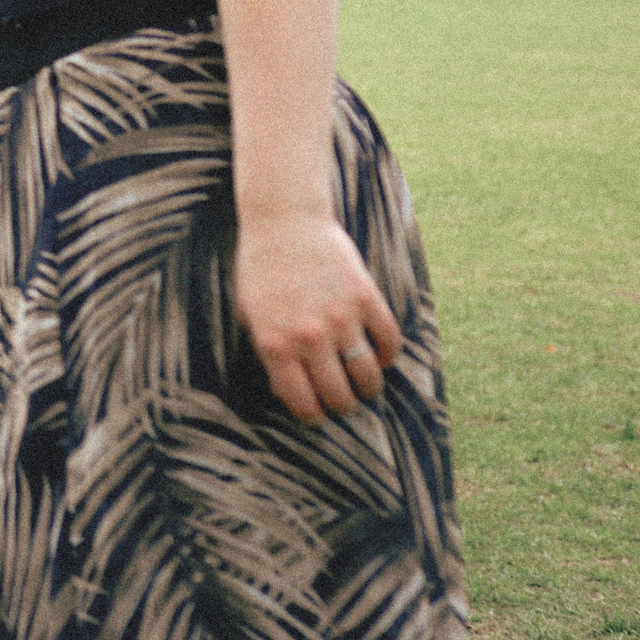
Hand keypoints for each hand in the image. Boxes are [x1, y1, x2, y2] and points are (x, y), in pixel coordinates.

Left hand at [233, 212, 403, 423]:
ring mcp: (340, 317)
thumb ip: (268, 352)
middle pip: (339, 394)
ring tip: (366, 387)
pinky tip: (381, 357)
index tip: (318, 417)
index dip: (313, 417)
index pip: (302, 401)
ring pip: (368, 374)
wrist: (284, 221)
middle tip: (345, 404)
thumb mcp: (250, 314)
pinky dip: (388, 356)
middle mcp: (308, 336)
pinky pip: (388, 341)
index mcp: (274, 344)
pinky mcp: (366, 298)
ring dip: (370, 388)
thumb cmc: (260, 269)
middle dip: (343, 406)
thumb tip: (288, 389)